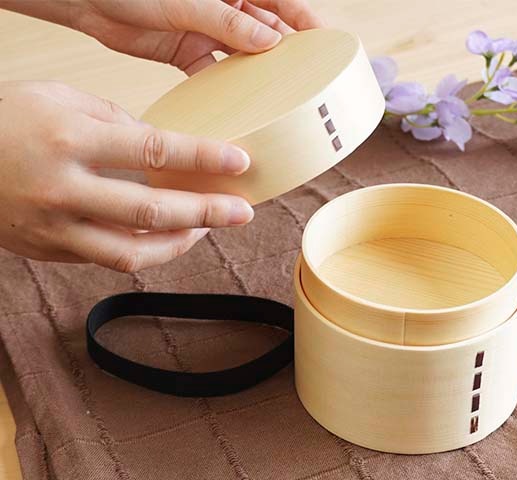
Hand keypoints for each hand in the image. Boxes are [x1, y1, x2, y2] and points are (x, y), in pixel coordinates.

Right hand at [0, 81, 253, 270]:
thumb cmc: (3, 119)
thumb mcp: (58, 99)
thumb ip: (114, 120)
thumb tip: (162, 146)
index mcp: (69, 141)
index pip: (152, 150)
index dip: (202, 157)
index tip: (239, 161)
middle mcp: (64, 190)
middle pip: (151, 211)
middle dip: (206, 213)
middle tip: (243, 212)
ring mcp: (54, 227)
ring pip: (132, 252)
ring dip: (180, 244)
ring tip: (206, 229)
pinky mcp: (48, 250)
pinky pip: (107, 259)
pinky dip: (144, 251)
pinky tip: (166, 237)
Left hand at [2, 0, 324, 75]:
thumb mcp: (187, 1)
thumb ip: (228, 21)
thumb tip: (271, 41)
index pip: (282, 2)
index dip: (307, 21)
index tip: (330, 41)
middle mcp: (226, 8)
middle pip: (268, 31)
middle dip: (288, 54)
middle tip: (307, 79)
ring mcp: (209, 31)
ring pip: (245, 55)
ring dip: (258, 74)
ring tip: (278, 97)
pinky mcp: (189, 51)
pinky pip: (215, 72)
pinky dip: (224, 88)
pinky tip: (237, 105)